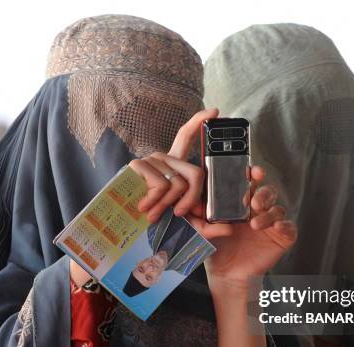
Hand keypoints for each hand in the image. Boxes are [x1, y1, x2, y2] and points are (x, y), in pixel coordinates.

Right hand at [71, 108, 218, 286]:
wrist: (123, 227)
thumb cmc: (155, 221)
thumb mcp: (185, 222)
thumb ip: (207, 225)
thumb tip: (230, 229)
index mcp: (175, 165)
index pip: (187, 138)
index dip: (200, 122)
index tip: (216, 111)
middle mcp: (164, 157)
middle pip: (195, 173)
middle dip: (191, 200)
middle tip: (178, 214)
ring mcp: (151, 160)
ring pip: (178, 184)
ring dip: (166, 205)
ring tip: (153, 216)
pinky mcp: (138, 165)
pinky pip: (161, 185)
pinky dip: (156, 201)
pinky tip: (144, 207)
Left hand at [187, 166, 296, 285]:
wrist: (226, 274)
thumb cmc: (217, 248)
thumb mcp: (204, 228)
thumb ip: (197, 213)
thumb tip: (191, 200)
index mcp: (242, 202)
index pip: (251, 182)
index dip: (254, 174)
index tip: (252, 171)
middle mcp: (259, 210)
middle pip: (268, 192)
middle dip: (263, 193)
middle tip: (253, 201)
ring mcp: (271, 224)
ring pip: (278, 209)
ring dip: (268, 213)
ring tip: (254, 224)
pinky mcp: (281, 238)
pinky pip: (289, 228)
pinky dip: (284, 225)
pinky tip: (276, 228)